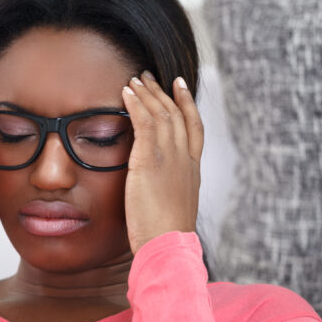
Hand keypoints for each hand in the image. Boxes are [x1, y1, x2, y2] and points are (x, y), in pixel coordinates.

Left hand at [120, 71, 203, 255]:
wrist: (167, 245)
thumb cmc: (165, 237)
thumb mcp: (171, 209)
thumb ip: (166, 192)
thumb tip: (155, 191)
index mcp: (192, 171)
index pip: (194, 127)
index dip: (187, 103)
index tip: (180, 85)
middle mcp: (185, 159)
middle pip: (178, 114)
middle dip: (163, 92)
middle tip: (150, 75)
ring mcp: (170, 157)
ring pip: (162, 114)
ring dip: (147, 93)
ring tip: (135, 79)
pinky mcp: (150, 160)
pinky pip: (145, 122)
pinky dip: (136, 104)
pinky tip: (126, 93)